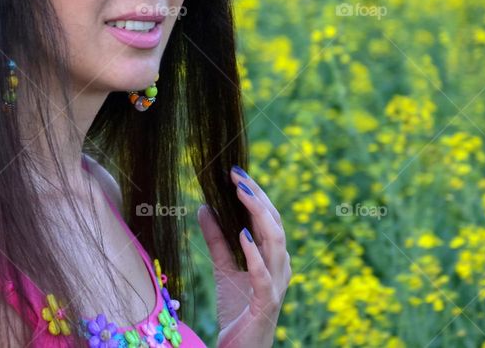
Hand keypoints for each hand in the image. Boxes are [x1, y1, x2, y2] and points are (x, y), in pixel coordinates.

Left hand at [197, 167, 291, 347]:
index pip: (268, 217)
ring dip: (258, 215)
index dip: (254, 193)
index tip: (235, 172)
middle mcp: (280, 266)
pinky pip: (263, 274)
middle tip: (236, 175)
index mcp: (273, 256)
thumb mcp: (223, 269)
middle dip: (256, 197)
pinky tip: (243, 236)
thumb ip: (216, 239)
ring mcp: (277, 283)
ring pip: (276, 241)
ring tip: (241, 194)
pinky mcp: (266, 301)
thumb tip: (204, 207)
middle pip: (274, 223)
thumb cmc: (237, 311)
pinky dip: (254, 253)